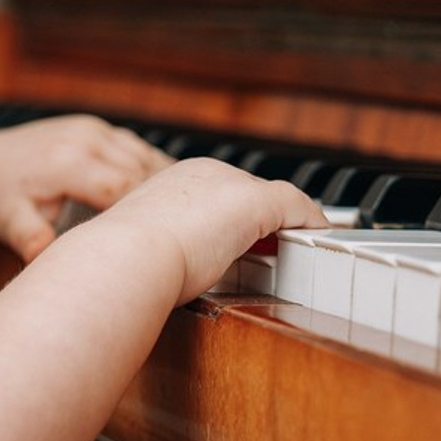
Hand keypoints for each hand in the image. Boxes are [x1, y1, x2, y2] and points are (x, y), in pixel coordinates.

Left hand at [0, 115, 171, 261]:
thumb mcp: (7, 221)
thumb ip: (29, 237)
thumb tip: (44, 257)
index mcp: (68, 162)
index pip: (123, 189)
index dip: (145, 215)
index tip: (161, 242)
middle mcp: (84, 138)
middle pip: (141, 171)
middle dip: (160, 200)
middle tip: (184, 233)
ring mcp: (90, 128)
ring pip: (143, 155)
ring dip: (162, 182)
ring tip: (184, 214)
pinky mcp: (93, 126)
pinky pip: (133, 146)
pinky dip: (151, 166)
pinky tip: (165, 191)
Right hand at [93, 157, 327, 303]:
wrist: (124, 257)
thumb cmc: (122, 262)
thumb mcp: (141, 248)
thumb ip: (158, 248)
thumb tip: (160, 267)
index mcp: (171, 182)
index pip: (217, 194)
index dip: (234, 221)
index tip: (243, 244)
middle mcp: (201, 173)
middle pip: (248, 193)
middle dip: (264, 221)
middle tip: (275, 251)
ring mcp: (228, 183)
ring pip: (273, 200)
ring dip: (288, 224)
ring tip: (297, 250)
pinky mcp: (254, 201)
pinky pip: (297, 208)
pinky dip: (311, 224)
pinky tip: (318, 242)